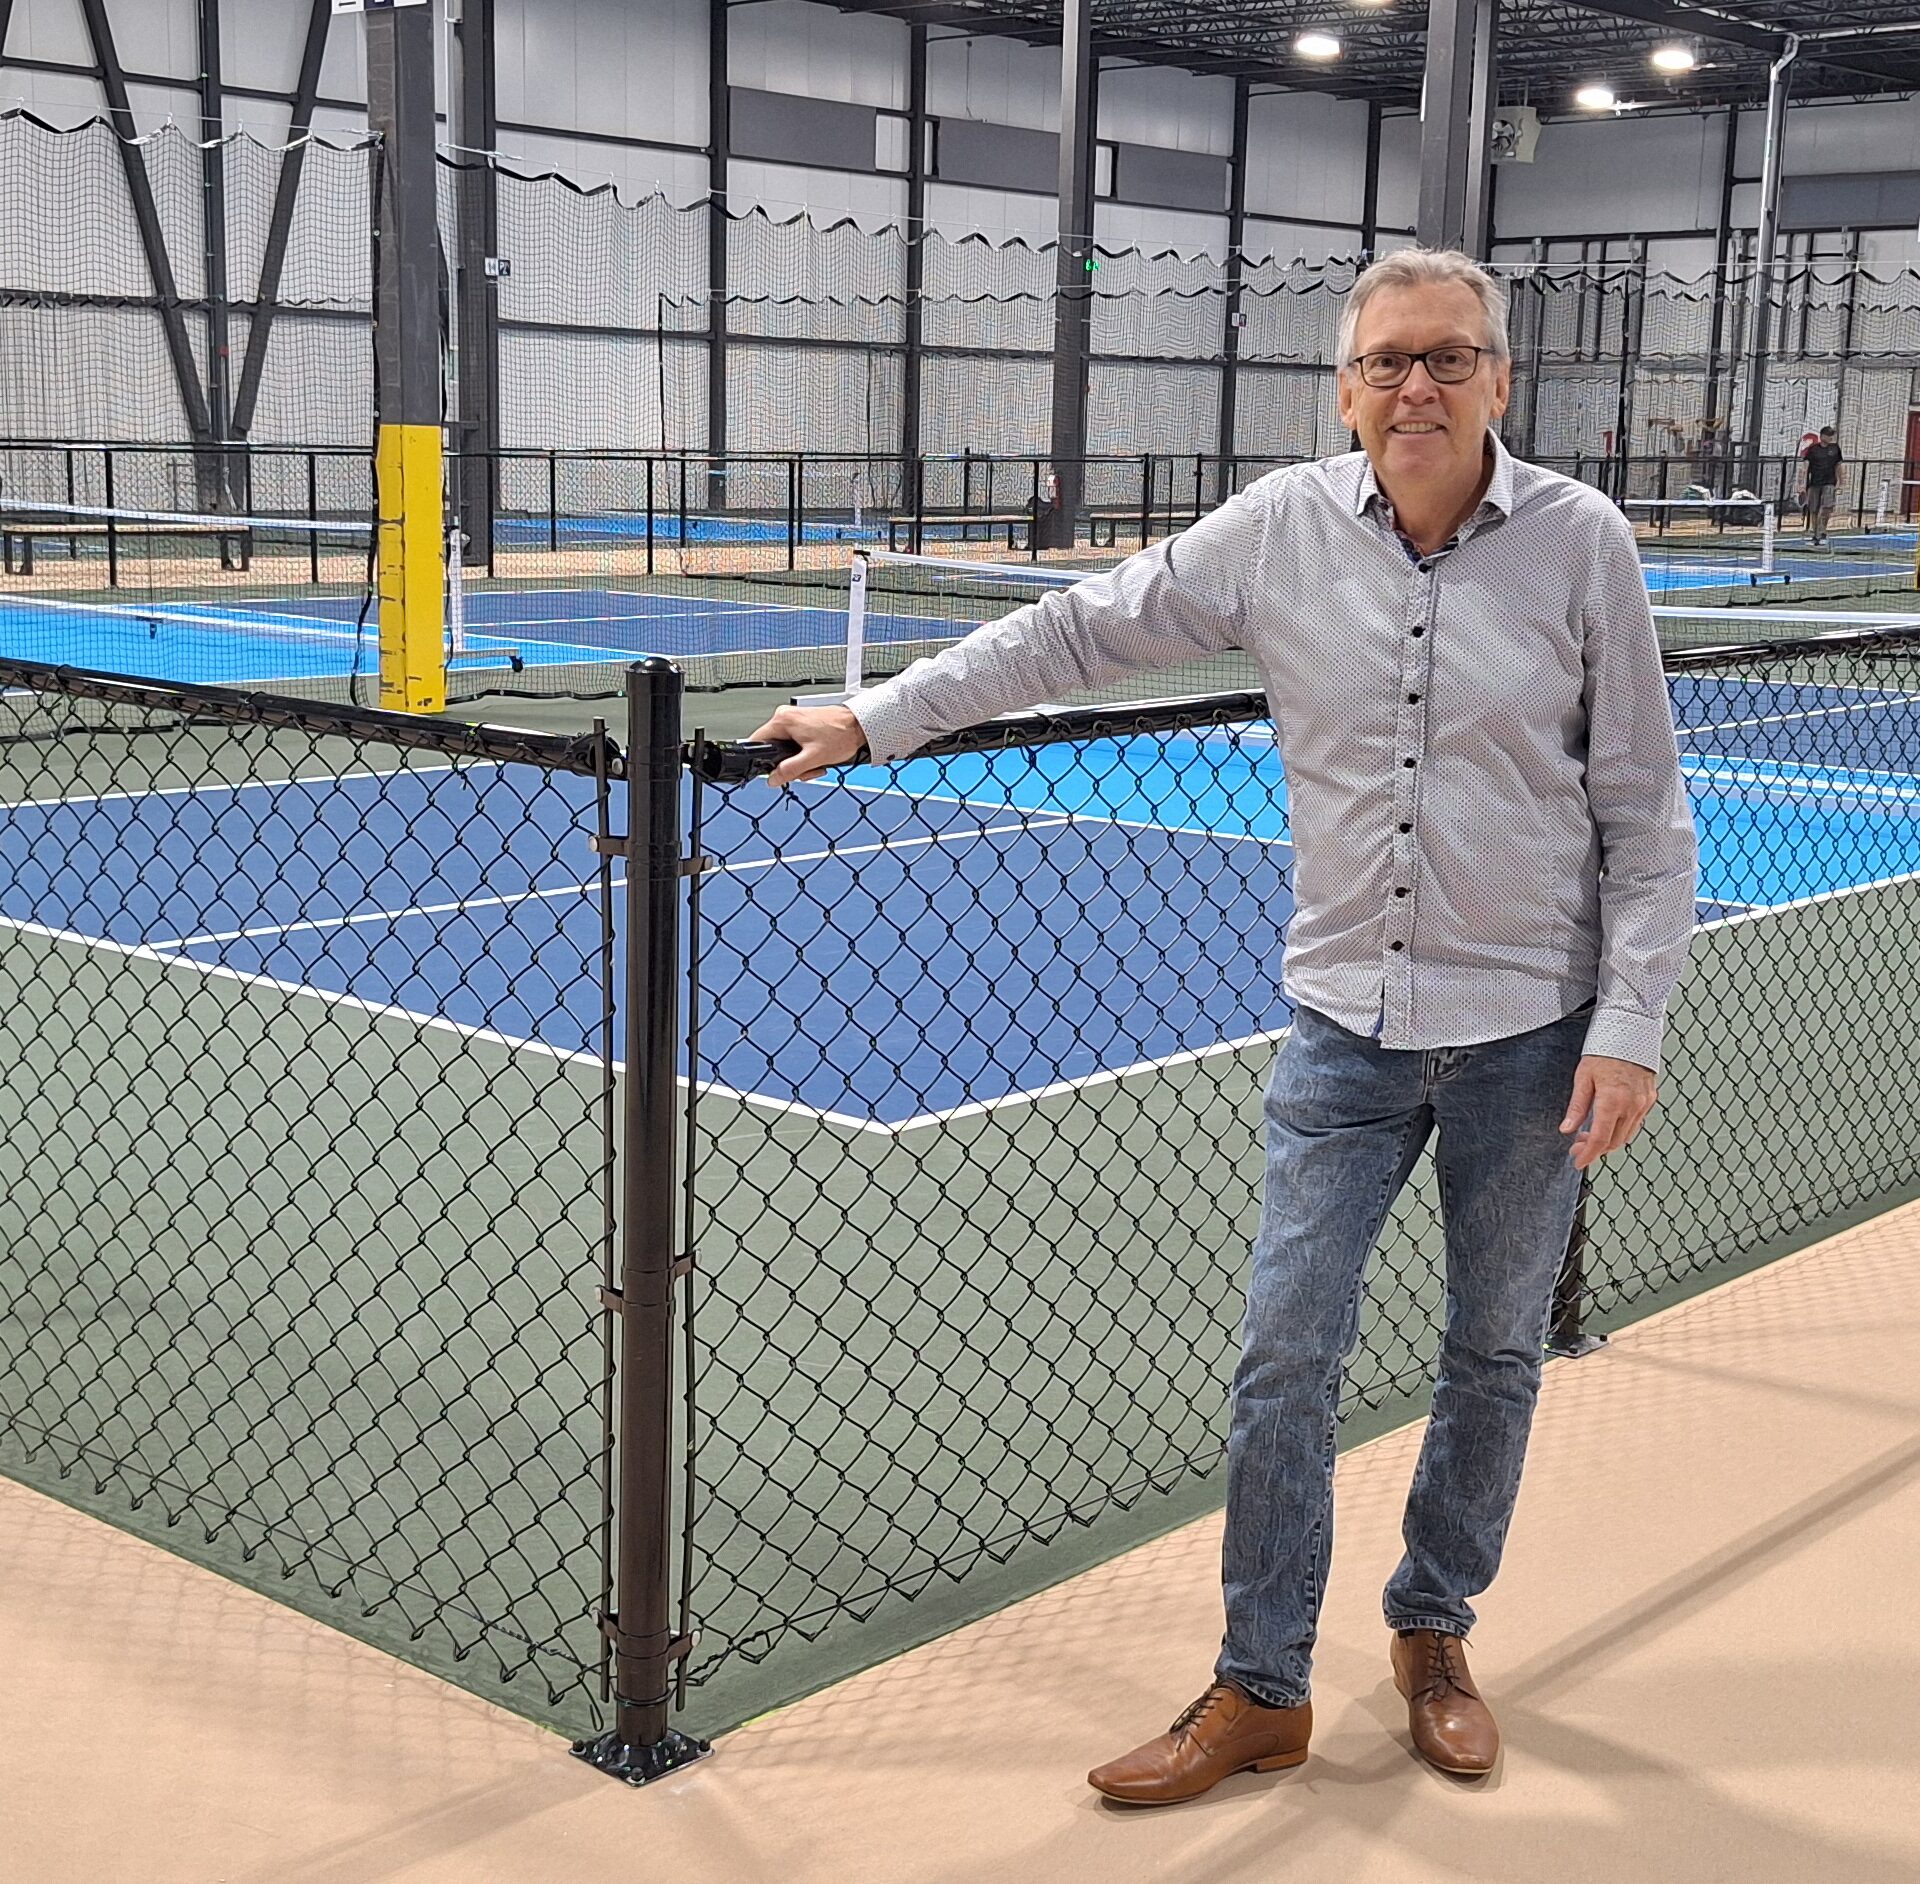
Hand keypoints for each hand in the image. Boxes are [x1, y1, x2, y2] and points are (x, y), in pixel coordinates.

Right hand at [745, 703, 867, 785]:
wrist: (859, 725)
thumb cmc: (841, 734)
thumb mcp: (813, 758)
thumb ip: (790, 770)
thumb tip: (773, 778)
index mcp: (782, 720)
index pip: (757, 742)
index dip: (763, 761)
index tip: (775, 771)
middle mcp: (785, 716)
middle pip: (773, 748)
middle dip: (789, 765)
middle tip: (805, 769)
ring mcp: (794, 719)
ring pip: (785, 748)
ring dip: (799, 762)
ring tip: (816, 763)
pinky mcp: (802, 724)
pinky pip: (794, 744)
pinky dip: (804, 754)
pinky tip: (817, 757)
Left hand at [1559, 1055, 1656, 1170]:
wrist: (1631, 1033)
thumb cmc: (1604, 1051)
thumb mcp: (1583, 1078)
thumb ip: (1577, 1106)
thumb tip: (1567, 1129)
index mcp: (1613, 1101)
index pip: (1600, 1139)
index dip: (1588, 1155)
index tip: (1578, 1162)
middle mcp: (1632, 1106)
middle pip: (1614, 1142)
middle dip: (1596, 1149)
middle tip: (1578, 1146)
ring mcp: (1644, 1104)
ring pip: (1627, 1135)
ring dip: (1608, 1140)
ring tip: (1589, 1135)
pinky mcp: (1650, 1099)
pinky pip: (1636, 1124)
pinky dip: (1621, 1129)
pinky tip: (1608, 1123)